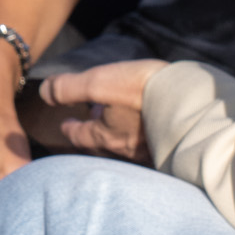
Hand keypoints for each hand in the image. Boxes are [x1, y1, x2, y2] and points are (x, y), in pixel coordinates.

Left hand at [39, 58, 165, 160]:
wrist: (190, 102)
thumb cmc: (141, 91)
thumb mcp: (98, 83)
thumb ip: (69, 88)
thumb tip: (44, 93)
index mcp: (106, 134)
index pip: (80, 136)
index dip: (71, 129)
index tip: (65, 126)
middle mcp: (126, 148)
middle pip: (103, 144)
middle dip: (94, 134)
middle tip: (90, 124)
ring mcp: (150, 151)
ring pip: (126, 146)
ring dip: (118, 135)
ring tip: (119, 123)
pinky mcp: (171, 149)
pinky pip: (149, 146)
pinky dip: (142, 137)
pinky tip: (148, 129)